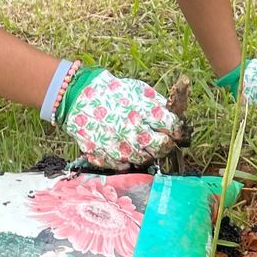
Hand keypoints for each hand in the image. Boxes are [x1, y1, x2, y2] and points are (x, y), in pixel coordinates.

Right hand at [58, 68, 184, 169]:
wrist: (79, 96)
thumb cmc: (113, 92)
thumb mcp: (140, 91)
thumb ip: (158, 106)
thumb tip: (174, 120)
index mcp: (144, 111)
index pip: (172, 127)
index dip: (177, 130)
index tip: (174, 130)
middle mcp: (132, 131)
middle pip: (161, 148)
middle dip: (165, 144)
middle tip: (161, 140)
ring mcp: (118, 145)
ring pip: (144, 159)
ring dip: (147, 153)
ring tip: (141, 143)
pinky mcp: (104, 155)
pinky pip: (123, 165)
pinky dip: (127, 159)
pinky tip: (124, 148)